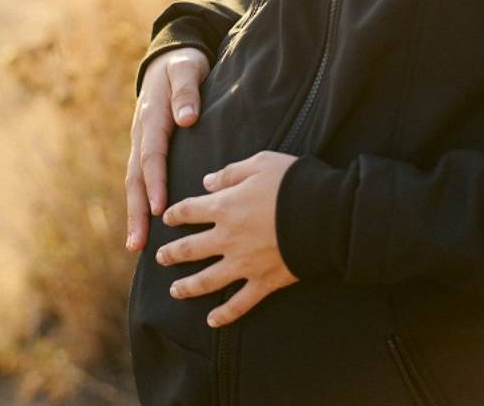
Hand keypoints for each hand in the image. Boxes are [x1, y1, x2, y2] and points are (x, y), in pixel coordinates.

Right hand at [125, 47, 210, 251]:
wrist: (169, 58)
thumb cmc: (182, 64)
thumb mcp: (187, 68)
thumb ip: (187, 91)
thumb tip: (187, 118)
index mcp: (152, 117)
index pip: (152, 155)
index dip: (155, 182)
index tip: (159, 208)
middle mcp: (141, 133)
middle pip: (136, 177)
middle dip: (136, 211)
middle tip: (137, 244)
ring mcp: (141, 141)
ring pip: (135, 181)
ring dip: (135, 213)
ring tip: (137, 245)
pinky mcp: (146, 146)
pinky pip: (142, 177)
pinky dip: (141, 200)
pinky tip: (146, 223)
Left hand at [156, 150, 299, 327]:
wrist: (323, 214)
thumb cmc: (292, 182)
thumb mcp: (260, 163)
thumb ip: (230, 173)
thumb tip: (206, 182)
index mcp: (225, 206)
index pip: (189, 211)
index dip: (175, 214)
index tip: (167, 218)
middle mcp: (228, 238)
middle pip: (190, 249)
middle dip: (172, 253)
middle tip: (160, 257)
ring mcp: (244, 263)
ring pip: (206, 280)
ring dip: (187, 287)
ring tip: (175, 291)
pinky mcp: (263, 281)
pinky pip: (239, 303)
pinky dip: (225, 315)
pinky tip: (212, 321)